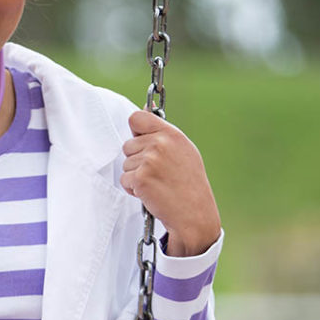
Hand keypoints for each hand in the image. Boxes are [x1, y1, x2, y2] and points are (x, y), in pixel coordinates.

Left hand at [121, 110, 220, 256]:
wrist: (194, 214)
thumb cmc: (189, 183)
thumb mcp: (184, 150)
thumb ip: (163, 132)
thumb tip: (148, 106)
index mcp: (172, 134)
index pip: (137, 118)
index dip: (136, 130)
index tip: (142, 141)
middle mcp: (160, 144)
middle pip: (128, 145)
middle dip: (137, 160)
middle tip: (157, 173)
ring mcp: (149, 160)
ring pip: (125, 164)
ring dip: (135, 176)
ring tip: (157, 183)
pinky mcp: (140, 178)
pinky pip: (124, 179)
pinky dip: (134, 189)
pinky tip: (151, 193)